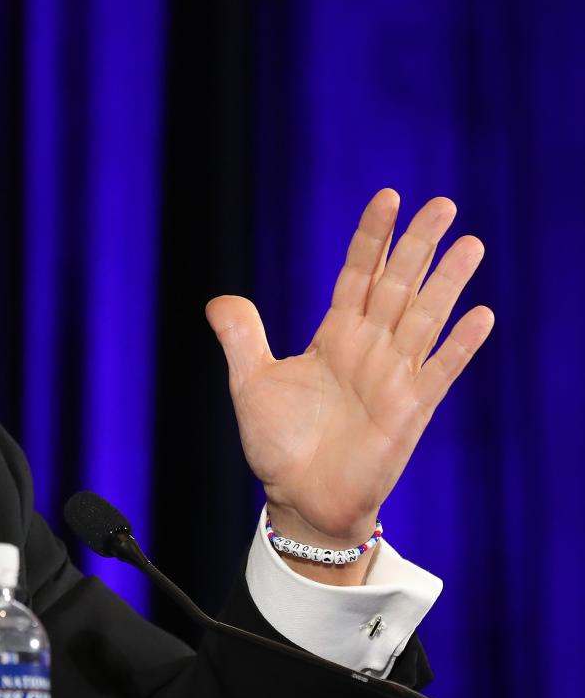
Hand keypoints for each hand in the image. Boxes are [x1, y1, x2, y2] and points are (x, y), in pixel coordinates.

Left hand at [205, 190, 493, 574]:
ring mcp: (393, 377)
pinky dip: (459, 345)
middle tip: (443, 203)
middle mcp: (370, 349)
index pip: (358, 275)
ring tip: (470, 244)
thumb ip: (242, 338)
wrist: (300, 499)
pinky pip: (439, 371)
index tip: (388, 197)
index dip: (372, 238)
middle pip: (398, 285)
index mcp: (335, 336)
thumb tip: (218, 300)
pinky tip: (479, 315)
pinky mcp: (410, 411)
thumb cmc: (279, 444)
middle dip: (418, 245)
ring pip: (424, 318)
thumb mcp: (250, 383)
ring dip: (447, 283)